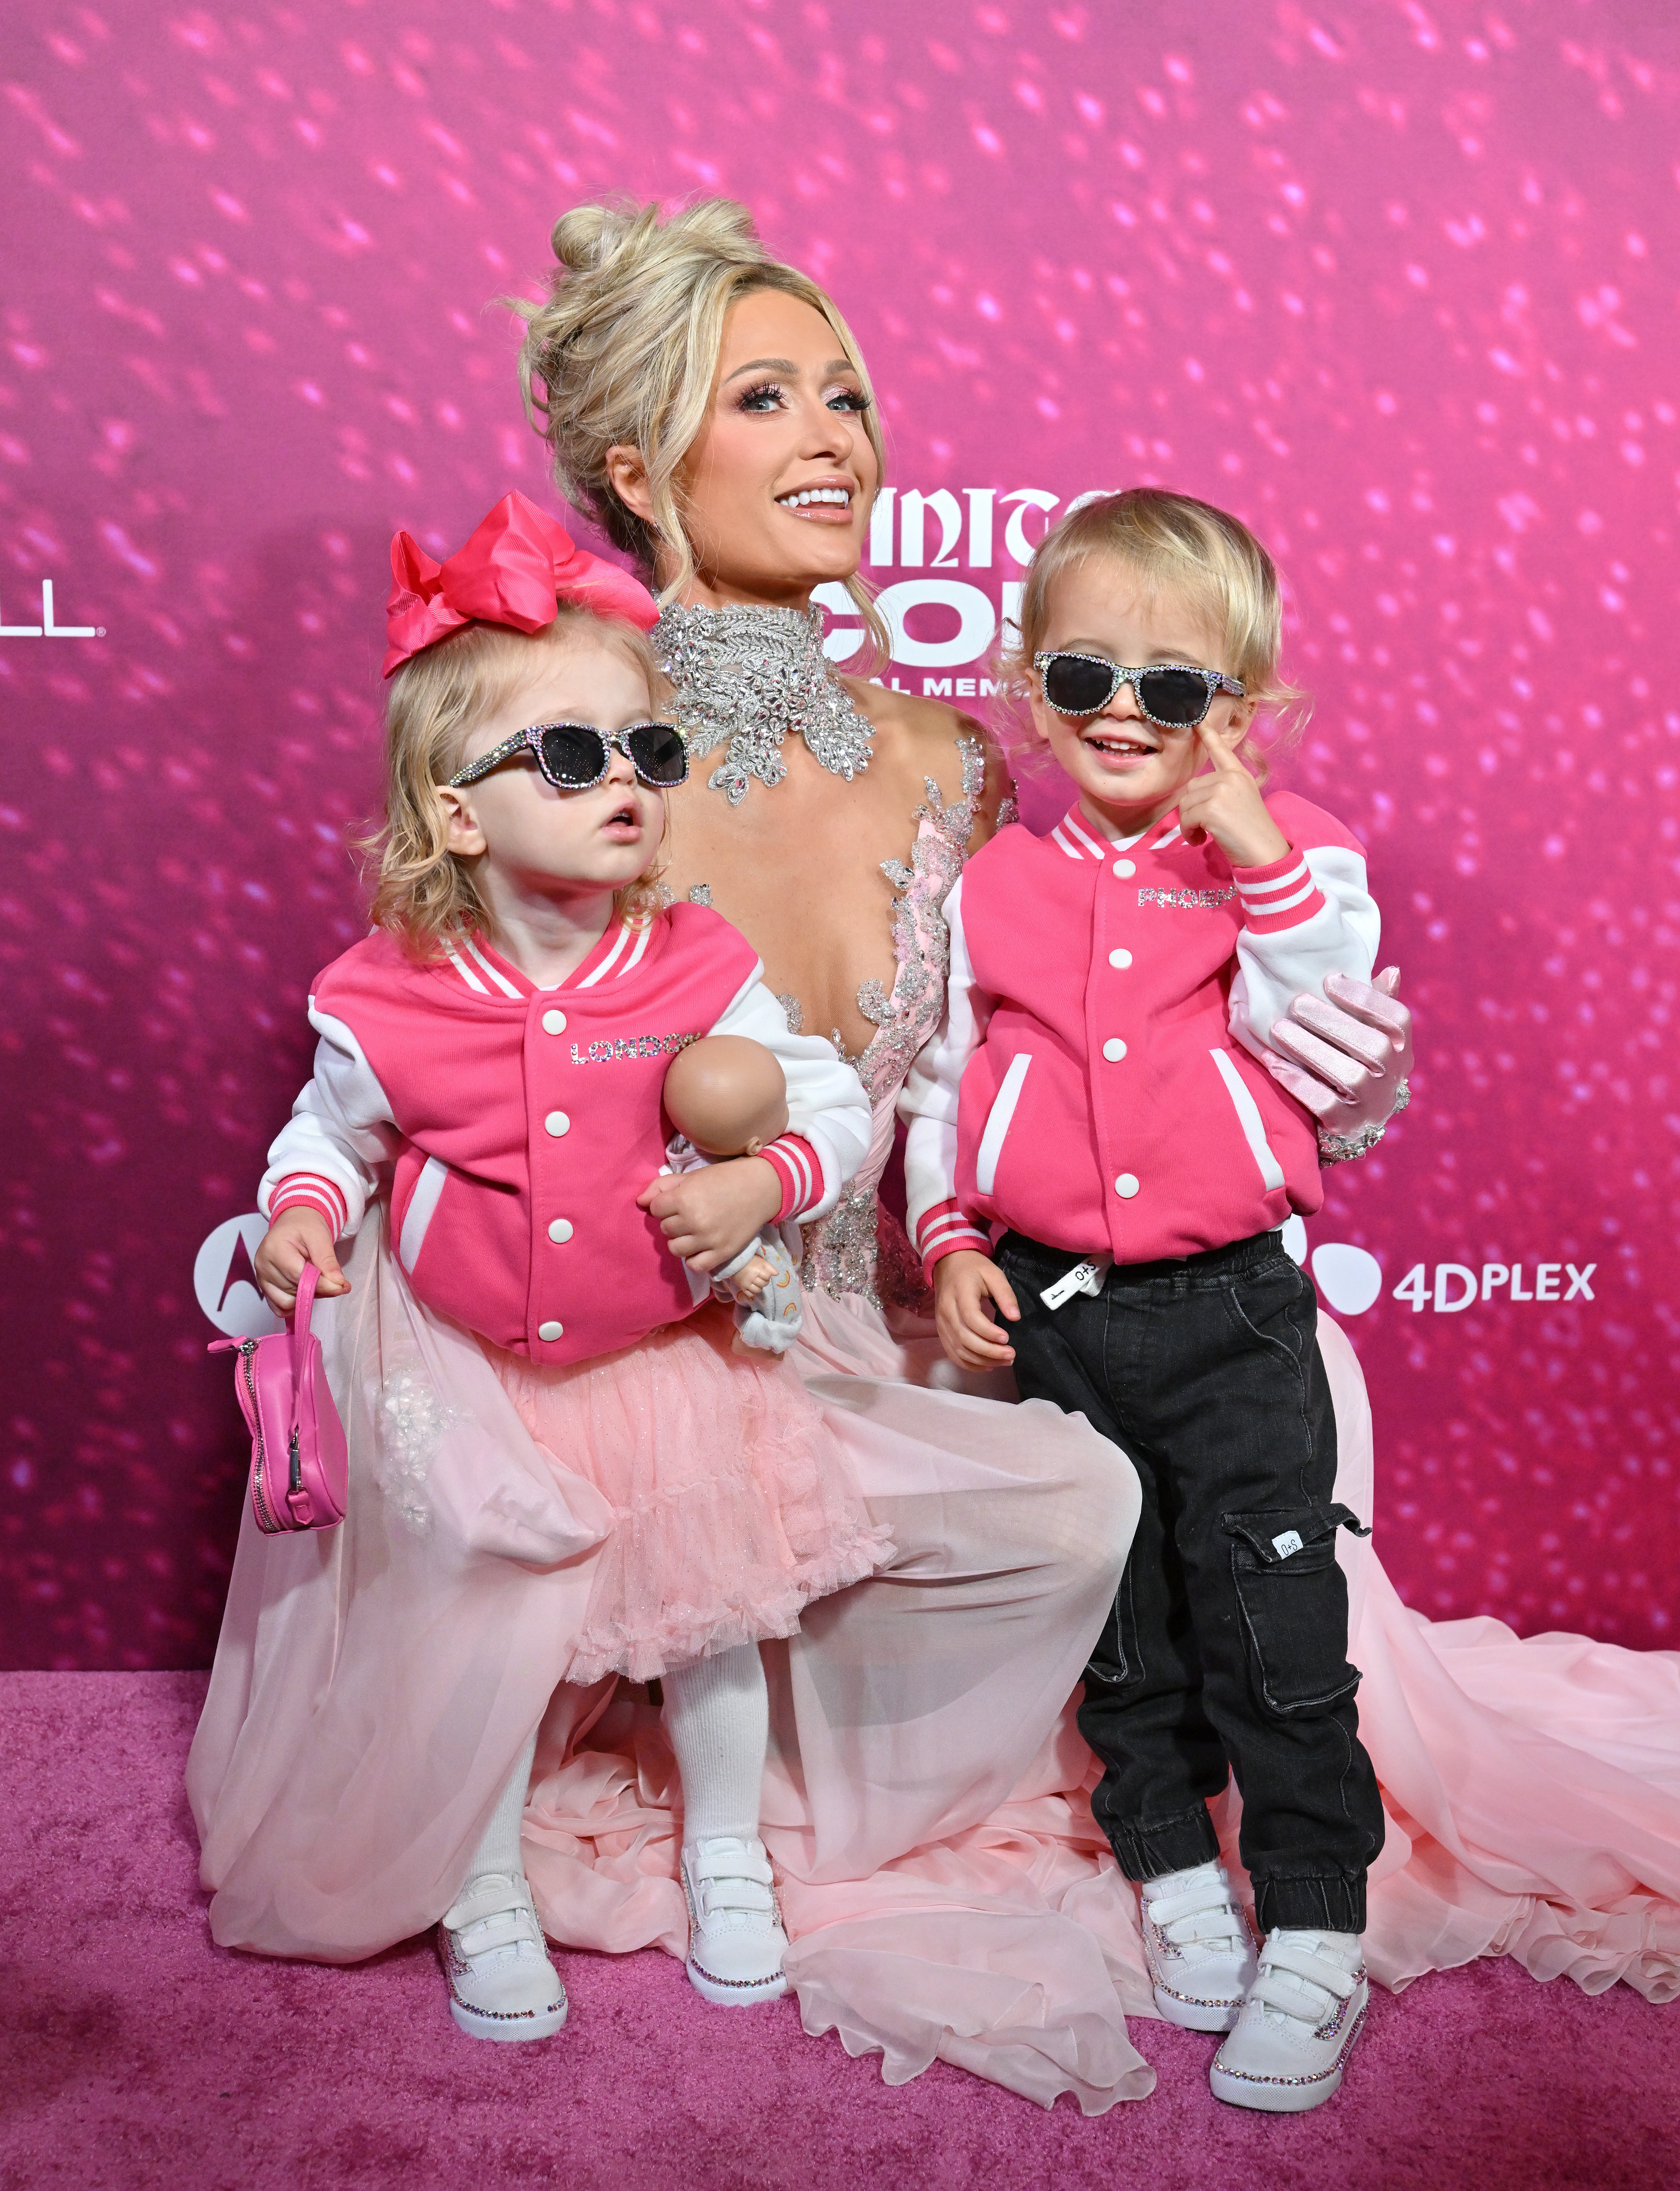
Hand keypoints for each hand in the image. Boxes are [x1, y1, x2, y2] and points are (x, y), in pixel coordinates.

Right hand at [253, 1208, 349, 1314]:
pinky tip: (305, 1291)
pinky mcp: (264, 1288)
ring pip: (287, 1303)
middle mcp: (262, 1265)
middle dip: (317, 1289)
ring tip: (316, 1281)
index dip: (321, 1284)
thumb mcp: (321, 1237)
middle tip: (332, 1279)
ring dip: (306, 1297)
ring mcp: (261, 1278)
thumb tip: (338, 1284)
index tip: (341, 1286)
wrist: (293, 1222)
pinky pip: (278, 1307)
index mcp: (274, 1248)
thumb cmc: (306, 1226)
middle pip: (293, 1291)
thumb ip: (328, 1261)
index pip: (297, 1276)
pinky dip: (295, 1304)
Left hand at [636, 1157, 782, 1271]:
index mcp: (684, 1198)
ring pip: (675, 1249)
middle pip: (665, 1229)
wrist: (760, 1187)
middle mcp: (694, 1221)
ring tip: (693, 1231)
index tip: (678, 1200)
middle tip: (689, 1213)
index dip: (664, 1204)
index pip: (655, 1209)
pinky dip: (694, 1258)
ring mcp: (708, 1239)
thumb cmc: (723, 1178)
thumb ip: (662, 1186)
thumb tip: (640, 1202)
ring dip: (681, 1240)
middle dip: (673, 1221)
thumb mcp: (691, 1177)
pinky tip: (700, 1247)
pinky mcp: (722, 1253)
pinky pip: (695, 1265)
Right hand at [731, 1253, 774, 1300]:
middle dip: (764, 1282)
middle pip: (763, 1284)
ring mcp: (746, 1284)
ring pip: (758, 1290)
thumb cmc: (750, 1261)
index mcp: (757, 1270)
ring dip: (759, 1288)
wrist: (735, 1263)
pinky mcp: (742, 1288)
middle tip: (760, 1278)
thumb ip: (770, 1267)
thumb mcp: (761, 1261)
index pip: (767, 1277)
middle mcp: (752, 1278)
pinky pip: (750, 1294)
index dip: (767, 1275)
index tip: (764, 1273)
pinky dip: (752, 1292)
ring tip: (757, 1283)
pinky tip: (752, 1287)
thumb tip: (777, 1274)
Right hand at [933, 1249, 1019, 1370]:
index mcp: (960, 1292)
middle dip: (989, 1351)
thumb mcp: (993, 1274)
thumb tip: (1015, 1318)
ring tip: (1004, 1361)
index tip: (1007, 1338)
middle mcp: (946, 1310)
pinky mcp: (941, 1331)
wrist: (948, 1264)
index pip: (971, 1318)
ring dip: (982, 1360)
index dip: (988, 1332)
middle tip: (1011, 1355)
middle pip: (964, 1337)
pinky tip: (987, 1365)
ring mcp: (941, 1323)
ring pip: (958, 1349)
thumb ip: (1005, 1294)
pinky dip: (969, 1364)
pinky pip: (952, 1353)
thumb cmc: (974, 1269)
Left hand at [1177, 721, 1289, 865]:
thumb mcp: (1240, 803)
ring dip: (1188, 824)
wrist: (1265, 854)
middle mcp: (1231, 778)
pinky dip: (1188, 833)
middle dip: (1191, 810)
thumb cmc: (1251, 834)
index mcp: (1240, 775)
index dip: (1208, 735)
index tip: (1197, 719)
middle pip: (1191, 787)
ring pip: (1185, 804)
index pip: (1221, 750)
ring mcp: (1222, 791)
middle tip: (1203, 828)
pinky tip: (1200, 840)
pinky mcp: (1212, 808)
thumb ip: (1221, 791)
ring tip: (1202, 835)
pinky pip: (1185, 818)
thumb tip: (1193, 795)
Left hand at [1259, 967, 1413, 1131]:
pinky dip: (1297, 1082)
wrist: (1354, 1124)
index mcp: (1403, 1049)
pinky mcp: (1348, 1127)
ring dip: (1311, 1049)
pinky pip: (1323, 1104)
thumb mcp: (1370, 1036)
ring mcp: (1373, 1105)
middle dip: (1332, 1021)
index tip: (1330, 979)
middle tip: (1296, 1002)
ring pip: (1348, 1075)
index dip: (1366, 997)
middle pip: (1373, 1046)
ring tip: (1279, 1028)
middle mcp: (1394, 1078)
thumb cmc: (1357, 1063)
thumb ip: (1377, 1005)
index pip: (1397, 1019)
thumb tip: (1390, 971)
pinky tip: (1274, 1062)